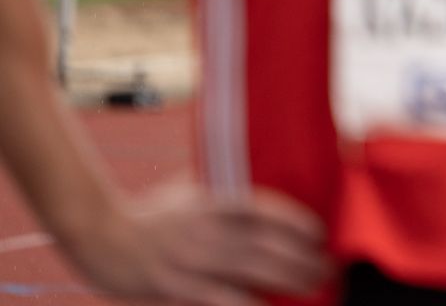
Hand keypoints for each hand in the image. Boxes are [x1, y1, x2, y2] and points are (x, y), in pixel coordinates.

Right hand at [63, 184, 328, 305]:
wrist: (98, 232)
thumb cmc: (149, 211)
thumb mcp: (187, 190)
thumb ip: (221, 187)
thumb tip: (258, 173)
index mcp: (211, 201)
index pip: (264, 208)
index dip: (296, 221)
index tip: (319, 233)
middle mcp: (206, 228)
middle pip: (266, 243)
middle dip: (302, 257)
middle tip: (327, 266)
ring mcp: (190, 258)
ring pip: (250, 270)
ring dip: (288, 278)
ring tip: (314, 284)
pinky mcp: (173, 286)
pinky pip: (219, 298)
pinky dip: (247, 303)